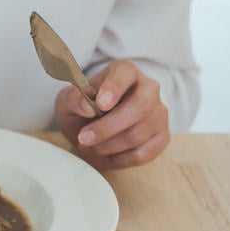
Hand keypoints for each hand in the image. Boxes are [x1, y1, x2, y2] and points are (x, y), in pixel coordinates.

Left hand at [54, 59, 169, 170]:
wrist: (90, 128)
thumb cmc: (81, 109)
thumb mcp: (67, 101)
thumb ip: (73, 99)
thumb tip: (86, 106)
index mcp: (124, 71)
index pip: (125, 72)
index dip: (114, 87)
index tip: (100, 104)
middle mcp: (148, 88)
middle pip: (140, 106)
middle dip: (108, 127)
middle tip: (84, 137)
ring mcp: (158, 114)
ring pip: (139, 133)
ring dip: (108, 145)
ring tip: (89, 145)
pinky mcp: (161, 137)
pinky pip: (144, 153)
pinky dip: (119, 159)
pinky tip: (104, 154)